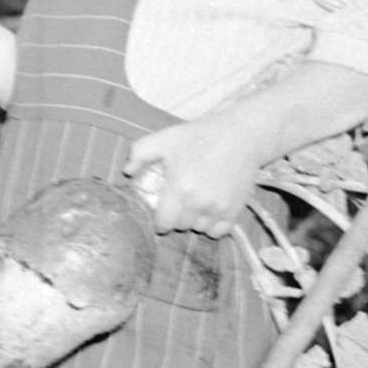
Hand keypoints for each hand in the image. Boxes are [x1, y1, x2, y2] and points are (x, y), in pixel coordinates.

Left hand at [124, 116, 268, 236]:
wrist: (240, 136)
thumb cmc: (199, 136)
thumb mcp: (164, 138)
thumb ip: (139, 154)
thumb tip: (126, 172)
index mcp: (180, 188)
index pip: (164, 223)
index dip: (160, 219)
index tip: (162, 210)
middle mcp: (199, 202)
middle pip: (181, 226)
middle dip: (177, 216)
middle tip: (181, 200)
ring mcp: (219, 208)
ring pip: (199, 229)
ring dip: (194, 220)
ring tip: (196, 201)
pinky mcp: (235, 211)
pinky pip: (217, 232)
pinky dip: (212, 225)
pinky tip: (210, 209)